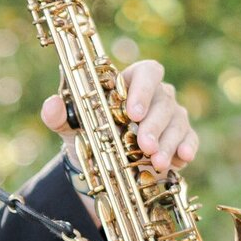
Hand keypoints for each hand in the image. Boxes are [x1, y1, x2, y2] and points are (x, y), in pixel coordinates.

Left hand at [39, 58, 199, 177]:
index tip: (133, 112)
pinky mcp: (181, 138)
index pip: (147, 71)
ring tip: (156, 161)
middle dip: (153, 124)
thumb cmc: (89, 137)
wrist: (102, 168)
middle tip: (143, 145)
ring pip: (178, 121)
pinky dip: (186, 148)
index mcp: (131, 84)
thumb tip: (51, 105)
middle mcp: (156, 96)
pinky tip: (181, 159)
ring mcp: (171, 116)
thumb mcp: (72, 128)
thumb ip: (60, 116)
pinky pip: (190, 139)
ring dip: (168, 142)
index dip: (143, 88)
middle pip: (164, 100)